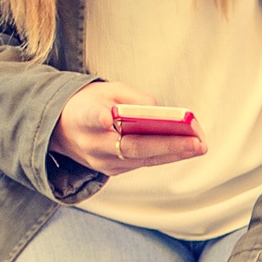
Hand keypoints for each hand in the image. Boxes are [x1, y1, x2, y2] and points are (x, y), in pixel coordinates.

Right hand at [53, 81, 209, 176]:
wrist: (61, 130)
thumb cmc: (88, 104)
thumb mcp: (104, 90)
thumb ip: (131, 97)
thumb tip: (161, 111)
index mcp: (82, 117)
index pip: (92, 118)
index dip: (100, 118)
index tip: (107, 117)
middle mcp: (91, 144)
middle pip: (132, 147)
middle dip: (168, 145)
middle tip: (197, 142)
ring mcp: (101, 162)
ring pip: (142, 159)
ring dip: (174, 153)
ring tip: (199, 146)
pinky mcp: (111, 171)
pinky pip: (142, 163)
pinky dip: (165, 156)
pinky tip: (187, 149)